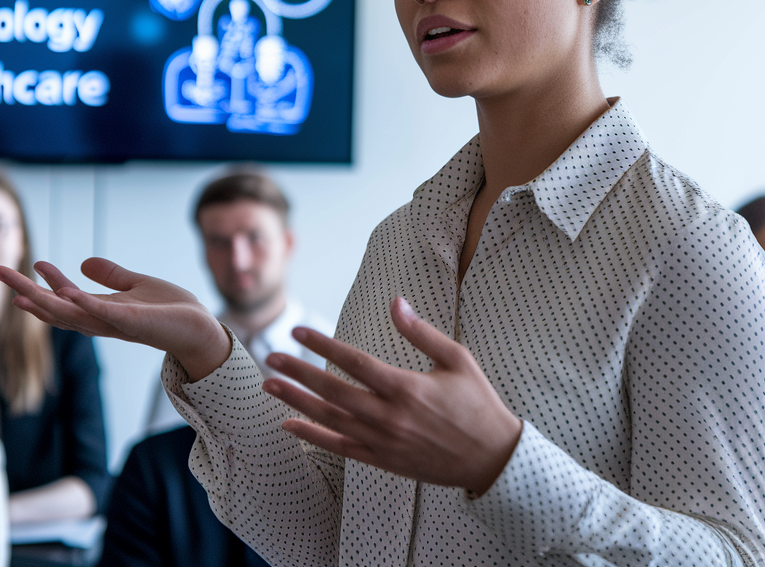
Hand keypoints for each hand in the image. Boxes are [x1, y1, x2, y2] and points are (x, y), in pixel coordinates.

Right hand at [0, 258, 230, 381]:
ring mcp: (115, 323)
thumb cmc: (172, 311)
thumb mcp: (136, 285)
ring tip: (16, 287)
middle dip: (25, 292)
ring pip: (70, 314)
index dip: (44, 284)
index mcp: (101, 311)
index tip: (27, 265)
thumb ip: (111, 276)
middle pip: (54, 309)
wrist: (201, 328)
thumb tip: (83, 261)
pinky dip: (83, 304)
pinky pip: (103, 313)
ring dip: (42, 300)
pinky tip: (65, 292)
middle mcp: (101, 320)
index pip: (64, 298)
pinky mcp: (133, 321)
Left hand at [263, 296, 521, 495]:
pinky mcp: (383, 461)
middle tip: (271, 357)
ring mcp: (384, 441)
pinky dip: (312, 437)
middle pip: (333, 391)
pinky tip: (289, 424)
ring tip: (270, 385)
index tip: (298, 332)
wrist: (493, 459)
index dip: (323, 345)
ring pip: (330, 420)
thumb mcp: (457, 359)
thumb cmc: (478, 404)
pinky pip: (340, 448)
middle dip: (298, 373)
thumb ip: (421, 333)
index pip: (354, 362)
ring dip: (297, 402)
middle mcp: (390, 416)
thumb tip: (395, 302)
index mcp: (407, 387)